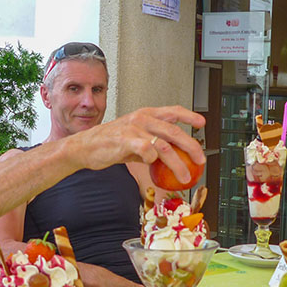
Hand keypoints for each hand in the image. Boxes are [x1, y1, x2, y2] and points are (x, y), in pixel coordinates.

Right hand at [67, 106, 204, 186]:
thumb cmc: (109, 143)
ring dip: (177, 164)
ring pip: (165, 145)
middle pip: (174, 130)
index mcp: (146, 114)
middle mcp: (142, 118)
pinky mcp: (126, 141)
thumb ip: (153, 142)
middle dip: (191, 146)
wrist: (85, 147)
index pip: (173, 111)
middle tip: (201, 159)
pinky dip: (153, 160)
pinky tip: (152, 165)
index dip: (189, 116)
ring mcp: (134, 129)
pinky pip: (147, 151)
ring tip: (184, 176)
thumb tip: (172, 155)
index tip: (202, 123)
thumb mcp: (135, 138)